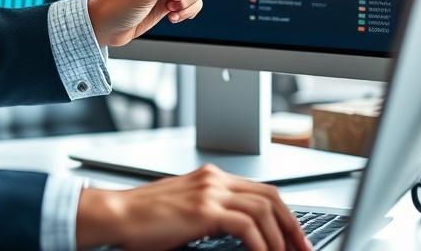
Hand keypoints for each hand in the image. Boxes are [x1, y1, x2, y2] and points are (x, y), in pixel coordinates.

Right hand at [76, 164, 310, 250]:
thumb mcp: (184, 210)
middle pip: (270, 197)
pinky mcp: (203, 210)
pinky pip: (246, 226)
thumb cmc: (143, 218)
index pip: (261, 191)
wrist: (117, 214)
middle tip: (303, 250)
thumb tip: (240, 232)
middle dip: (292, 226)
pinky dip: (261, 243)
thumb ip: (211, 212)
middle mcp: (213, 179)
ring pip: (263, 210)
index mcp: (210, 177)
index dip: (284, 215)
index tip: (295, 238)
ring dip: (280, 238)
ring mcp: (209, 192)